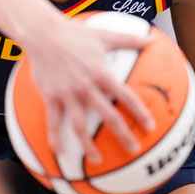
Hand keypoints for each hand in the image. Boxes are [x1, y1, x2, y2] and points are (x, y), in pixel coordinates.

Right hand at [22, 17, 154, 161]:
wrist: (43, 33)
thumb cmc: (75, 33)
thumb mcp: (104, 34)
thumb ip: (129, 40)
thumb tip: (151, 39)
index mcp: (101, 73)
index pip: (125, 97)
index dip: (139, 112)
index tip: (150, 126)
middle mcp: (86, 87)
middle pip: (107, 116)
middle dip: (122, 135)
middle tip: (133, 150)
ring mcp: (67, 94)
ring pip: (80, 126)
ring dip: (89, 145)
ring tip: (98, 160)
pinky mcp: (50, 97)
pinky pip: (53, 121)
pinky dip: (55, 138)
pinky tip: (60, 152)